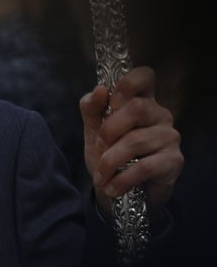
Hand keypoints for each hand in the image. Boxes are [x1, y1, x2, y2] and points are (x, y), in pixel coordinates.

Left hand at [80, 66, 181, 208]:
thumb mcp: (94, 131)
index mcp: (140, 101)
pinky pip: (145, 167)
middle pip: (136, 107)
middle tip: (99, 147)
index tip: (110, 103)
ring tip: (102, 175)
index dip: (126, 85)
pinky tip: (112, 187)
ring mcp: (169, 137)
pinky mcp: (174, 161)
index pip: (143, 76)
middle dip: (109, 130)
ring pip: (137, 140)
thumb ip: (92, 109)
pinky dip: (122, 179)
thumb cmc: (109, 155)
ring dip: (110, 161)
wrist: (119, 190)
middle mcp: (159, 114)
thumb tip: (99, 90)